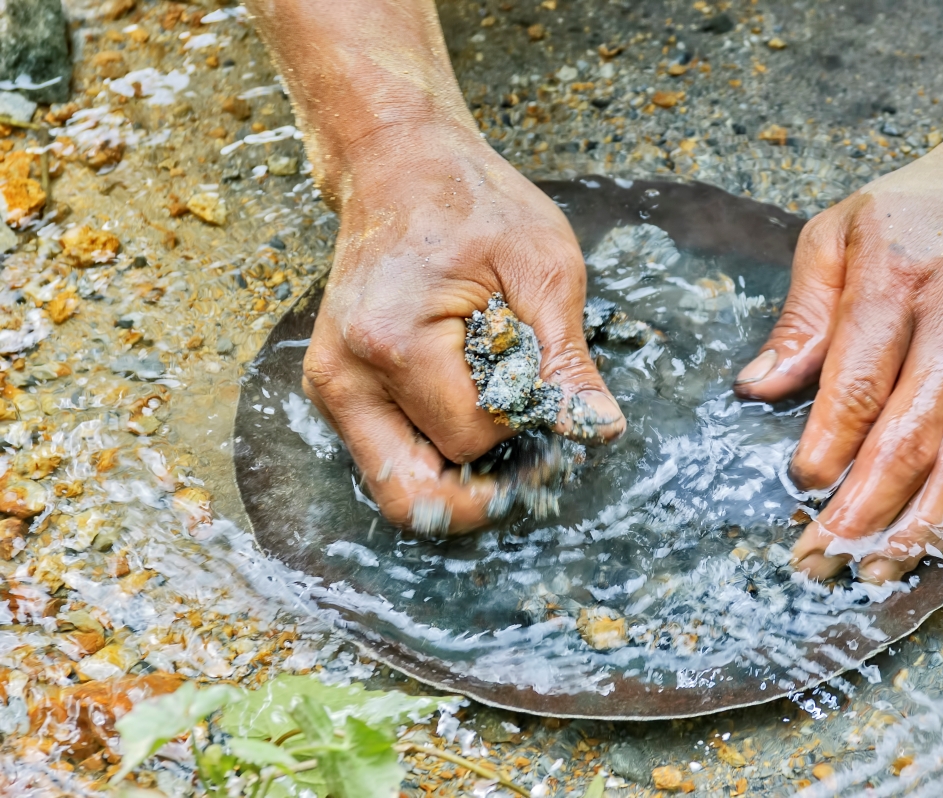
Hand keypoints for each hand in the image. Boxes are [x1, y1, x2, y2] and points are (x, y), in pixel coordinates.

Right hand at [302, 124, 624, 533]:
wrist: (400, 164)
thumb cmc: (474, 203)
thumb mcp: (544, 269)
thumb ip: (567, 361)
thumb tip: (600, 430)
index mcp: (393, 341)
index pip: (471, 439)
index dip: (523, 431)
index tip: (553, 401)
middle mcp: (344, 375)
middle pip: (416, 490)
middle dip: (482, 482)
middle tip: (532, 450)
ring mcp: (330, 386)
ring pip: (397, 485)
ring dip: (456, 474)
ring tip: (500, 422)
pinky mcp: (334, 389)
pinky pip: (386, 456)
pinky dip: (433, 452)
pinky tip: (469, 409)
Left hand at [735, 118, 942, 582]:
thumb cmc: (930, 204)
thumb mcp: (843, 229)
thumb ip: (802, 314)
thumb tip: (757, 387)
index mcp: (896, 287)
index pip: (857, 390)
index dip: (825, 449)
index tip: (797, 486)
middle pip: (906, 445)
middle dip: (858, 514)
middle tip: (815, 559)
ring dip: (914, 530)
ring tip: (870, 571)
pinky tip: (934, 541)